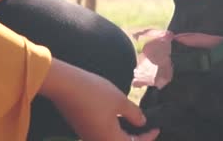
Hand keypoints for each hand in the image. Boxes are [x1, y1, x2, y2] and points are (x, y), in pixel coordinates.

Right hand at [40, 59, 159, 140]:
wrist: (65, 86)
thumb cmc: (95, 93)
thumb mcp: (120, 101)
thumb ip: (134, 114)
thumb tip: (142, 123)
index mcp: (110, 140)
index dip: (148, 137)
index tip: (156, 127)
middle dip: (136, 138)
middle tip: (146, 126)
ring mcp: (88, 137)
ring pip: (111, 140)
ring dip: (124, 134)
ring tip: (133, 121)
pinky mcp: (82, 130)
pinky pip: (102, 135)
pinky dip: (113, 130)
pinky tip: (117, 118)